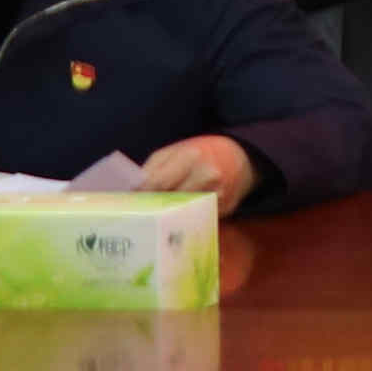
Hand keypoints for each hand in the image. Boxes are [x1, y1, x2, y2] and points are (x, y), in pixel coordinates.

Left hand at [131, 133, 257, 211]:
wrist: (240, 157)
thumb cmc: (200, 153)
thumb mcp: (173, 152)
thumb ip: (152, 169)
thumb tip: (131, 191)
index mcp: (191, 156)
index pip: (158, 183)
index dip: (141, 194)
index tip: (130, 201)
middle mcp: (208, 175)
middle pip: (170, 201)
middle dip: (154, 207)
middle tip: (142, 211)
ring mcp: (220, 193)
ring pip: (184, 214)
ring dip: (170, 216)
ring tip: (160, 215)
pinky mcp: (226, 208)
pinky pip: (199, 218)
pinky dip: (187, 218)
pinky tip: (182, 215)